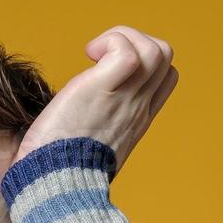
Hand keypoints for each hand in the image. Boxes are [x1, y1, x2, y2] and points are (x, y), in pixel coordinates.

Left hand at [14, 26, 178, 171]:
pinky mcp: (101, 89)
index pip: (166, 76)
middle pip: (164, 55)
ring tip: (94, 53)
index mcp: (137, 119)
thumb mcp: (93, 145)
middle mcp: (137, 107)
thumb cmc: (61, 169)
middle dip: (134, 39)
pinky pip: (125, 52)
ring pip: (154, 49)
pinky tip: (89, 54)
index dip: (144, 59)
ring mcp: (124, 98)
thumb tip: (76, 116)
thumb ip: (98, 125)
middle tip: (100, 55)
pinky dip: (110, 41)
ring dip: (123, 37)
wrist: (56, 185)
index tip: (110, 68)